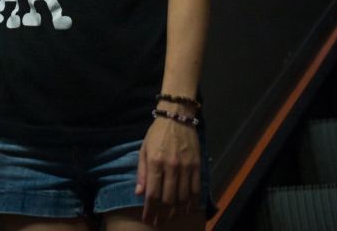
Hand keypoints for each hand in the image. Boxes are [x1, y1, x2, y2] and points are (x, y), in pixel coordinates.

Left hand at [136, 105, 201, 225]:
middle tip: (158, 222)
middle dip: (162, 214)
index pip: (152, 193)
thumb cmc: (157, 133)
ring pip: (183, 196)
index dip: (150, 209)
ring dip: (176, 210)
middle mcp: (171, 167)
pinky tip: (188, 209)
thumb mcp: (144, 150)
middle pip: (168, 198)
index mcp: (155, 162)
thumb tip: (140, 193)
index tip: (148, 219)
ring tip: (170, 217)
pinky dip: (192, 201)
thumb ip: (142, 172)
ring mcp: (185, 166)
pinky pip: (196, 188)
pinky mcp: (197, 165)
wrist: (177, 117)